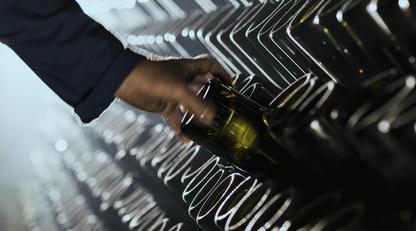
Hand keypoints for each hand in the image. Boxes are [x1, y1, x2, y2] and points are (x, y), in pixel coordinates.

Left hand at [114, 57, 231, 142]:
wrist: (125, 81)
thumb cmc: (152, 77)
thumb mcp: (179, 90)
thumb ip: (196, 104)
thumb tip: (211, 118)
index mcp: (189, 69)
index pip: (211, 66)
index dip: (222, 73)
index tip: (231, 85)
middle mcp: (183, 79)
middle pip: (203, 88)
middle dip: (212, 99)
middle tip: (222, 110)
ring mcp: (173, 93)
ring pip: (190, 106)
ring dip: (197, 117)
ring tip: (207, 129)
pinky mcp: (164, 104)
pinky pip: (177, 118)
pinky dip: (181, 128)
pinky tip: (186, 139)